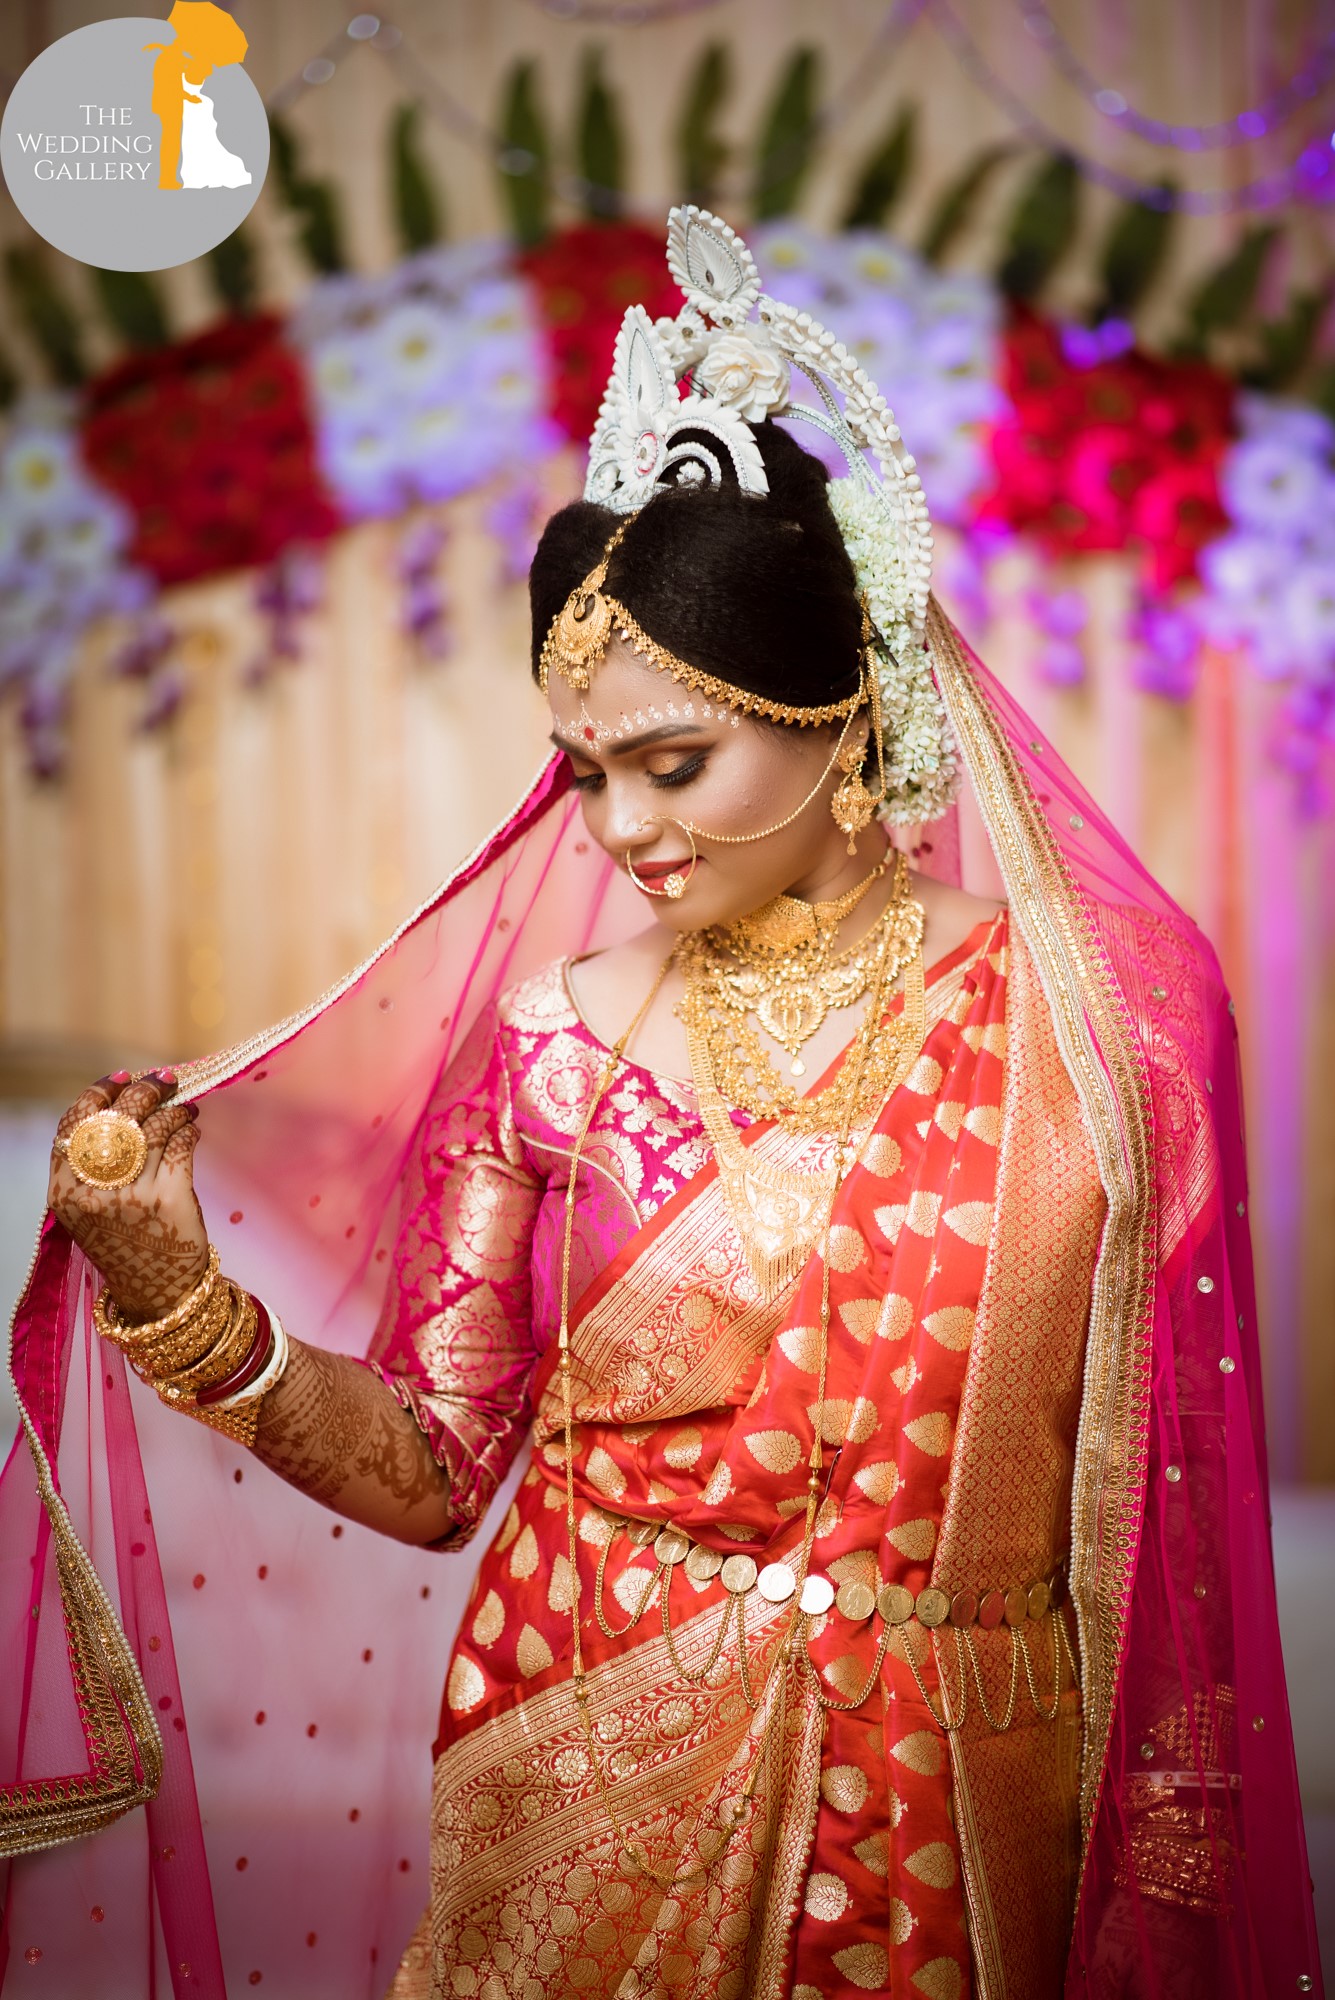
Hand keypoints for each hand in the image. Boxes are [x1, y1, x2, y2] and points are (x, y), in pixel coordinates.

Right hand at [48, 1071, 208, 1320]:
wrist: (159, 1296)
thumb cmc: (125, 1244)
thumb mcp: (88, 1210)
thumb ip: (91, 1165)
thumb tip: (122, 1102)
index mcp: (64, 1192)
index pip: (74, 1126)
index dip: (98, 1094)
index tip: (120, 1078)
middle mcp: (93, 1192)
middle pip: (117, 1119)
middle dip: (144, 1091)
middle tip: (164, 1080)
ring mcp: (131, 1195)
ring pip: (155, 1127)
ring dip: (174, 1110)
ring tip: (184, 1110)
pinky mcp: (169, 1197)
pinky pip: (181, 1144)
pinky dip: (189, 1130)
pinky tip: (192, 1130)